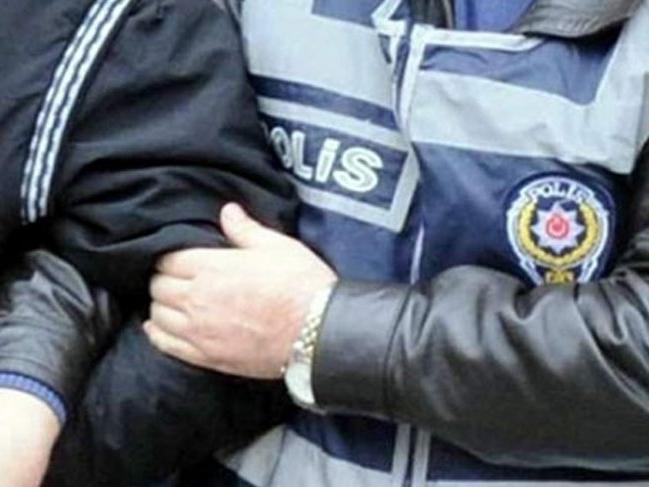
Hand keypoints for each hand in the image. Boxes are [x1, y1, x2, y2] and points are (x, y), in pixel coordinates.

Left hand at [144, 203, 336, 378]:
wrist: (317, 333)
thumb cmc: (301, 285)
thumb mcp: (277, 246)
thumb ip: (246, 229)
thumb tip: (227, 211)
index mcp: (211, 268)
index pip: (168, 259)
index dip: (171, 256)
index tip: (180, 258)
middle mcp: (197, 299)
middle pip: (159, 287)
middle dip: (163, 279)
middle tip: (177, 277)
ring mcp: (199, 331)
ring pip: (158, 315)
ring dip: (161, 304)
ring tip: (172, 300)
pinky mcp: (207, 357)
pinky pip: (166, 345)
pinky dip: (157, 334)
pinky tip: (157, 327)